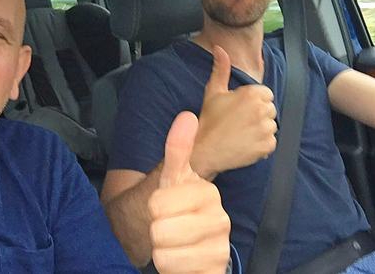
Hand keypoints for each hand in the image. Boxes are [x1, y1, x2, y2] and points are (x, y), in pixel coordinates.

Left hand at [149, 112, 230, 273]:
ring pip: (164, 254)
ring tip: (174, 245)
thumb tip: (187, 115)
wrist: (188, 247)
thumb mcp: (174, 178)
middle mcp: (220, 220)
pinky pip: (176, 273)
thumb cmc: (178, 210)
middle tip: (169, 228)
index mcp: (208, 193)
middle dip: (156, 231)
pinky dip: (171, 270)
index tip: (167, 206)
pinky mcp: (215, 271)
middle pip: (160, 229)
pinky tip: (182, 262)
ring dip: (162, 252)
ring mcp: (219, 249)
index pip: (158, 202)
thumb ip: (179, 149)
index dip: (154, 207)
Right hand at [191, 46, 277, 178]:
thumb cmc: (208, 121)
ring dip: (261, 129)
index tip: (241, 109)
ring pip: (271, 125)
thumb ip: (221, 68)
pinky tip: (246, 143)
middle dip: (259, 114)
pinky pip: (271, 142)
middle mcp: (261, 110)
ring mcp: (265, 129)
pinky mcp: (267, 146)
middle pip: (270, 108)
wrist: (204, 150)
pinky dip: (262, 144)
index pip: (266, 94)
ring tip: (243, 132)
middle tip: (240, 121)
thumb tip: (220, 49)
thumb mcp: (213, 91)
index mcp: (251, 94)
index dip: (253, 101)